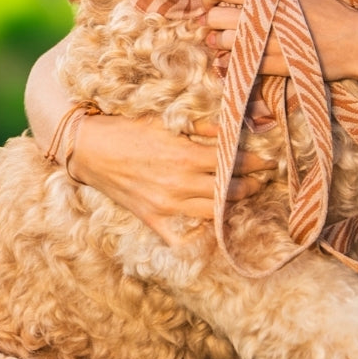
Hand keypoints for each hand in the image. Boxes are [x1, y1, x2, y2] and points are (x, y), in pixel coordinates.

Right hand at [67, 111, 273, 247]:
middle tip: (263, 179)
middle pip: (227, 191)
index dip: (254, 162)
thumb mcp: (166, 121)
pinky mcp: (152, 219)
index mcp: (185, 156)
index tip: (268, 160)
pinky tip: (212, 228)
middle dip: (250, 184)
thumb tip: (229, 131)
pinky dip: (199, 235)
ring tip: (244, 196)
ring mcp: (165, 206)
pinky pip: (181, 237)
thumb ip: (201, 128)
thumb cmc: (127, 129)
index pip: (230, 162)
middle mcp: (178, 185)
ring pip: (212, 213)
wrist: (88, 149)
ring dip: (231, 205)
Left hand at [202, 0, 357, 82]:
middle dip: (213, 18)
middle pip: (215, 17)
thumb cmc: (329, 6)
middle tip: (219, 20)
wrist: (353, 42)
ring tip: (227, 38)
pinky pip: (237, 62)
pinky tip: (239, 53)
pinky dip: (233, 58)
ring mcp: (264, 44)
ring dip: (221, 40)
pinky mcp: (270, 66)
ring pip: (223, 42)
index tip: (213, 0)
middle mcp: (260, 17)